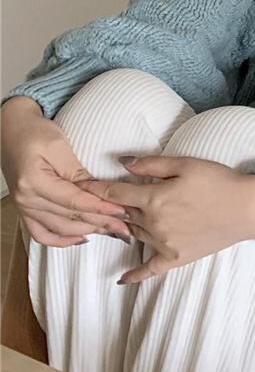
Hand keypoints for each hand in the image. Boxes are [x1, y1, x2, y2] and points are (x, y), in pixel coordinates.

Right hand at [0, 98, 131, 244]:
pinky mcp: (25, 210)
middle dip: (100, 223)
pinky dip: (62, 240)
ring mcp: (24, 208)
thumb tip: (99, 195)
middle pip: (70, 218)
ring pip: (60, 229)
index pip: (74, 202)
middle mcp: (26, 199)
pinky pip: (42, 235)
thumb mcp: (59, 146)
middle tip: (124, 226)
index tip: (121, 212)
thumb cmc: (34, 132)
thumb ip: (78, 173)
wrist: (12, 130)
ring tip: (110, 230)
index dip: (100, 209)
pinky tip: (81, 238)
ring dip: (87, 231)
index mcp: (34, 181)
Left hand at [79, 157, 254, 283]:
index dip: (93, 188)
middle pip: (121, 215)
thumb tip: (122, 163)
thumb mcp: (183, 164)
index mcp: (153, 199)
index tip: (77, 186)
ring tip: (112, 222)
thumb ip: (150, 165)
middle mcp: (154, 224)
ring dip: (124, 227)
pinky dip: (135, 275)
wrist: (246, 208)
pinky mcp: (176, 257)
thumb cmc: (217, 181)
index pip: (113, 194)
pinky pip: (151, 269)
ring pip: (134, 234)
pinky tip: (121, 279)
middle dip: (109, 207)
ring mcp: (164, 244)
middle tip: (95, 202)